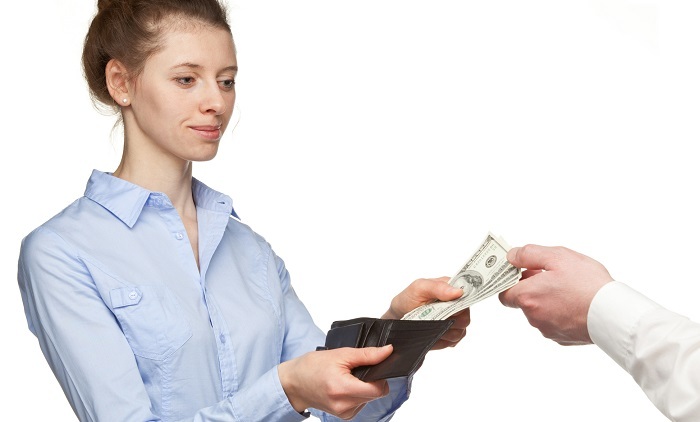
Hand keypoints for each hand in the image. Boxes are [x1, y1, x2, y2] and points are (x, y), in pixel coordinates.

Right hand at [278, 346, 392, 418]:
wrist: (294, 383)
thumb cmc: (313, 366)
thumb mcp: (340, 354)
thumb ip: (367, 355)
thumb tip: (388, 351)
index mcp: (343, 389)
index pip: (378, 389)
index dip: (380, 376)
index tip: (373, 366)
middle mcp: (344, 405)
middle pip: (375, 394)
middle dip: (372, 380)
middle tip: (356, 369)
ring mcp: (344, 413)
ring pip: (370, 399)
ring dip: (365, 387)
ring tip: (347, 377)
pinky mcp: (344, 416)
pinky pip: (361, 404)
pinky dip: (358, 394)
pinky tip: (345, 386)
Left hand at [382, 277, 469, 349]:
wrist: (397, 318)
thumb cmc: (408, 299)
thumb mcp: (418, 288)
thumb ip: (438, 287)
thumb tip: (459, 292)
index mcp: (451, 288)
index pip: (467, 297)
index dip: (460, 304)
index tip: (447, 310)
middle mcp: (457, 305)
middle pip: (465, 318)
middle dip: (448, 321)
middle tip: (433, 318)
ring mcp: (455, 322)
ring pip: (460, 332)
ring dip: (443, 332)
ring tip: (429, 326)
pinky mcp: (450, 335)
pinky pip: (452, 342)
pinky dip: (440, 340)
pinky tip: (430, 334)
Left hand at [499, 244, 612, 344]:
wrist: (616, 315)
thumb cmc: (588, 284)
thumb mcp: (558, 257)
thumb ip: (529, 254)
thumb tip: (511, 256)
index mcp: (528, 296)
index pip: (504, 293)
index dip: (511, 281)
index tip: (521, 272)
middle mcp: (533, 317)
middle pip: (523, 301)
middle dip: (533, 288)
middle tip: (552, 275)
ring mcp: (547, 330)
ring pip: (539, 312)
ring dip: (547, 300)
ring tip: (569, 288)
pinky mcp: (561, 339)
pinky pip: (553, 323)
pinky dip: (560, 313)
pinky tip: (575, 303)